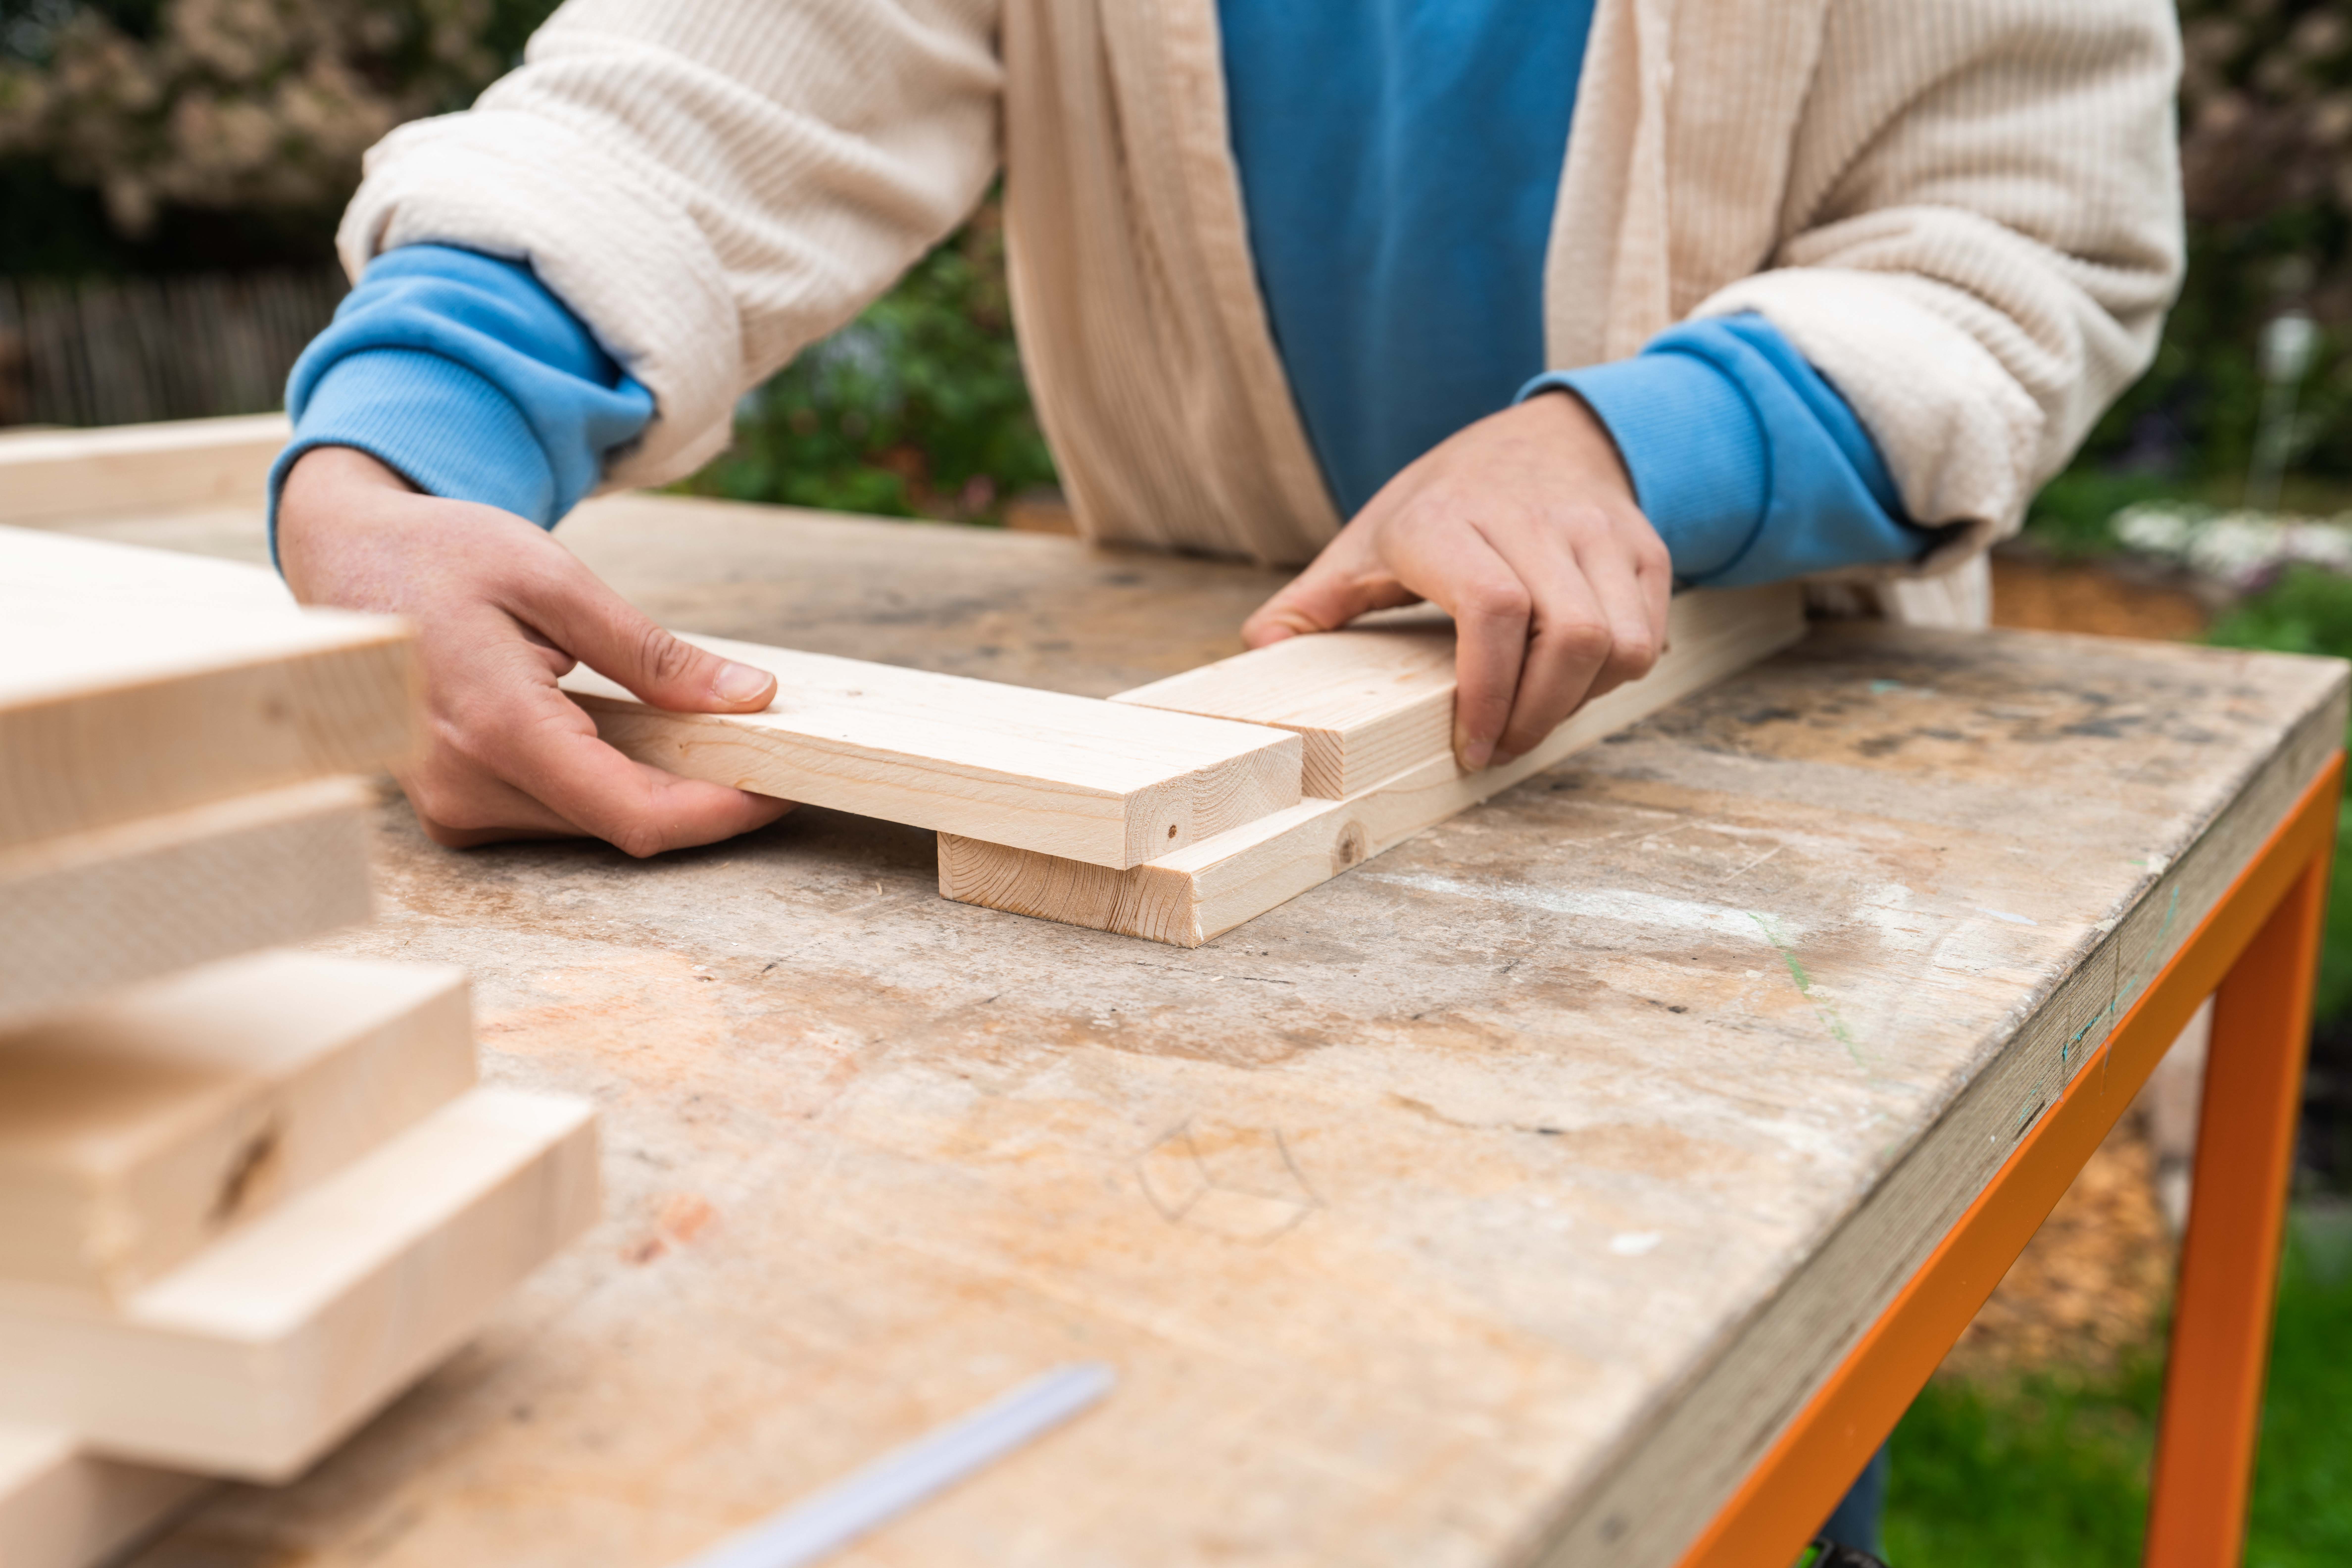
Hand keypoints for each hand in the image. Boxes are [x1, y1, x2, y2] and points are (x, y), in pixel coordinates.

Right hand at [277, 447, 792, 854]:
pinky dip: (604, 782)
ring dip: (652, 790)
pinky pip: (553, 811)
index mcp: (498, 730)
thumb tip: (750, 697)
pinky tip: (621, 736)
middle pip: (619, 825)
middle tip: (755, 749)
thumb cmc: (443, 556)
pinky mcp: (452, 806)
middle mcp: (467, 787)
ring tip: (691, 735)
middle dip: (697, 799)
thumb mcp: (556, 582)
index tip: (781, 789)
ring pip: (590, 824)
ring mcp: (452, 806)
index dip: (721, 813)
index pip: (636, 814)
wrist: (346, 558)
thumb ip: (653, 654)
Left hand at [1242, 391, 1671, 769]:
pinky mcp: (1643, 546)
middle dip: (1535, 716)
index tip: (1469, 745)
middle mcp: (1531, 517)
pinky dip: (1613, 677)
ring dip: (1579, 701)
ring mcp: (1596, 529)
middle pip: (1566, 637)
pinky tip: (1571, 682)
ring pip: (1616, 643)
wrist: (1540, 437)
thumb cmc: (1443, 504)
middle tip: (1499, 746)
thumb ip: (1309, 602)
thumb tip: (1258, 654)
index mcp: (1446, 521)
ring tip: (1535, 715)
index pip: (1492, 609)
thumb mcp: (1366, 541)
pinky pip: (1646, 634)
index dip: (1487, 692)